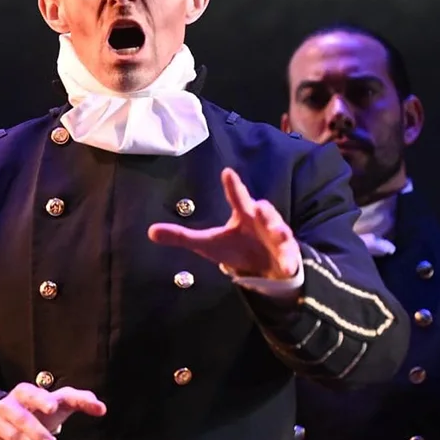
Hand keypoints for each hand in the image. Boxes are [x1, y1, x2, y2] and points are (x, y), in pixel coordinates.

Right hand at [0, 383, 106, 439]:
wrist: (1, 422)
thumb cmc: (37, 411)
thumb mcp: (56, 402)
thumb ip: (79, 401)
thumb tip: (101, 408)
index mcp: (24, 393)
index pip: (31, 393)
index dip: (41, 400)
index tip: (52, 407)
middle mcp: (9, 407)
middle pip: (22, 418)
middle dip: (37, 432)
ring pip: (14, 438)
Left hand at [148, 167, 299, 279]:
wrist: (263, 267)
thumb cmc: (235, 247)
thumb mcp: (207, 243)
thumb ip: (182, 236)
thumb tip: (150, 232)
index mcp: (244, 214)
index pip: (237, 197)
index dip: (233, 186)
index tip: (227, 172)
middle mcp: (262, 222)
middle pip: (264, 211)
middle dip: (265, 209)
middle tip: (260, 206)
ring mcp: (277, 238)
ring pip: (280, 231)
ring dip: (280, 231)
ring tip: (280, 232)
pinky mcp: (286, 256)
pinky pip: (289, 258)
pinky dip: (289, 261)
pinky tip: (287, 266)